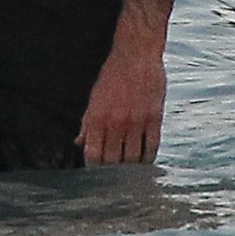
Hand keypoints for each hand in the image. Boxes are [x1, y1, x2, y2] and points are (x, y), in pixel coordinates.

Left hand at [76, 48, 166, 165]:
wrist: (136, 55)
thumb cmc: (112, 74)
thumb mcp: (94, 97)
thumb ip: (87, 122)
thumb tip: (79, 142)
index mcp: (98, 118)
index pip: (93, 155)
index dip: (94, 168)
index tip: (95, 176)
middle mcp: (117, 123)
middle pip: (114, 161)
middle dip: (112, 173)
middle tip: (113, 180)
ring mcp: (137, 122)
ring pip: (134, 158)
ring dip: (131, 169)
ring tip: (129, 176)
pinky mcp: (154, 119)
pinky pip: (152, 147)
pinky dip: (148, 159)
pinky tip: (145, 163)